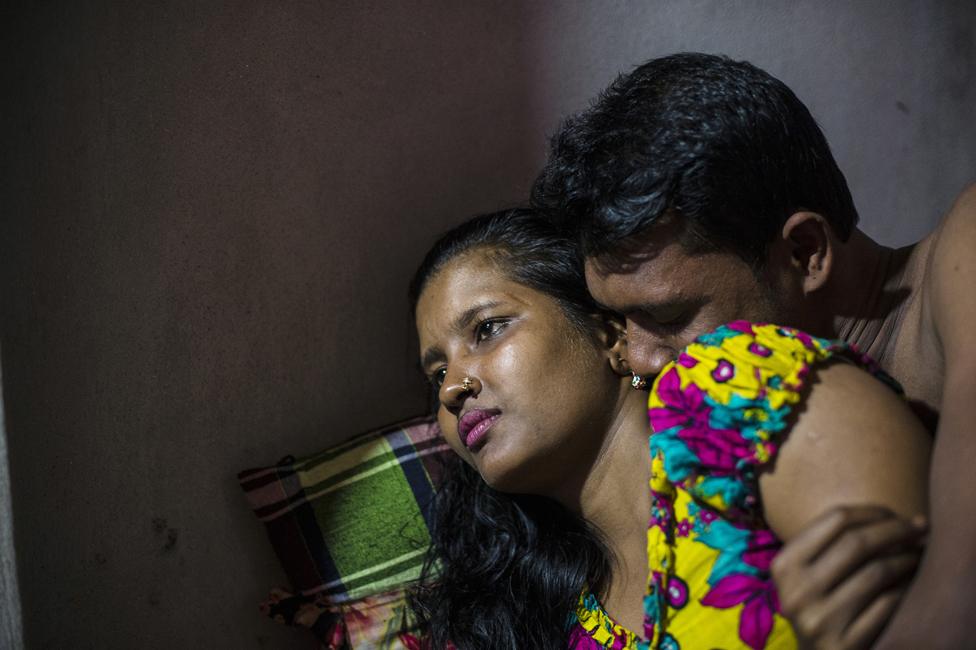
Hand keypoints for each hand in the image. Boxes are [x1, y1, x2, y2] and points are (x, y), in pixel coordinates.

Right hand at [771, 505, 925, 649]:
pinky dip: (906, 588)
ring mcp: (820, 620)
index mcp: (784, 565)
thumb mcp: (807, 576)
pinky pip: (887, 604)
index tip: (895, 512)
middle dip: (896, 529)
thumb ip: (828, 547)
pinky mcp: (844, 645)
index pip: (834, 520)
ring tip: (919, 553)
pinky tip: (912, 581)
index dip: (872, 511)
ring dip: (907, 558)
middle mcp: (797, 591)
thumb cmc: (817, 607)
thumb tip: (887, 515)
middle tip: (919, 527)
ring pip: (877, 572)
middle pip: (857, 542)